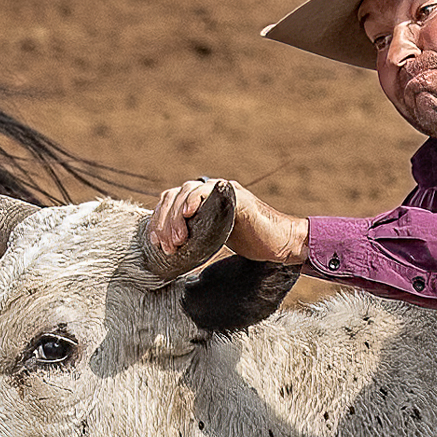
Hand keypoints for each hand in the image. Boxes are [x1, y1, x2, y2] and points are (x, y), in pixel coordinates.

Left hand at [149, 178, 309, 264]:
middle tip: (168, 247)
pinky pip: (210, 190)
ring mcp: (225, 190)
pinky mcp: (237, 196)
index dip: (158, 220)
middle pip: (175, 195)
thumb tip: (167, 245)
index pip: (170, 201)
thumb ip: (195, 232)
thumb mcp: (213, 237)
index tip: (156, 242)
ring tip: (178, 241)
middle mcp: (212, 189)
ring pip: (188, 191)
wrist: (279, 243)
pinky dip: (196, 199)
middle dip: (165, 222)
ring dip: (176, 216)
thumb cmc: (249, 241)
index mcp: (203, 199)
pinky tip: (189, 214)